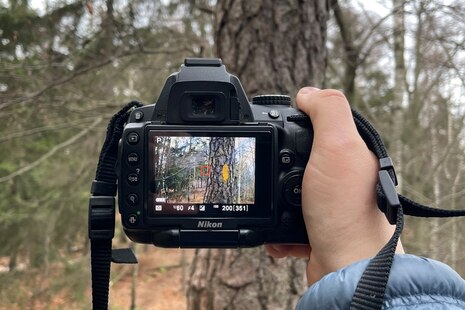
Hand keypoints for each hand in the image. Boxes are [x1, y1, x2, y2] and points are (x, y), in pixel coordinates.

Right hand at [265, 87, 402, 285]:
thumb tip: (307, 93)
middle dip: (275, 168)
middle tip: (267, 172)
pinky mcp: (314, 229)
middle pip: (295, 159)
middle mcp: (339, 177)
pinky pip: (284, 221)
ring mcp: (325, 204)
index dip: (294, 122)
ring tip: (270, 206)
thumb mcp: (339, 146)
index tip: (273, 128)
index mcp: (348, 153)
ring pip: (284, 192)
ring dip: (271, 201)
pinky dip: (275, 228)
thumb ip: (327, 110)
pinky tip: (277, 234)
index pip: (317, 125)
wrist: (347, 270)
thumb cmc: (347, 211)